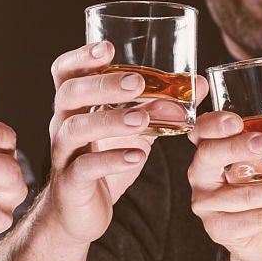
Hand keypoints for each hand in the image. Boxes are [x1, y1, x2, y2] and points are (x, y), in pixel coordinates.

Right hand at [38, 41, 207, 245]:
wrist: (79, 213)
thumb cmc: (104, 160)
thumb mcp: (135, 130)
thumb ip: (160, 106)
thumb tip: (198, 82)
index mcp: (75, 106)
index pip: (66, 72)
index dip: (81, 57)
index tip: (108, 48)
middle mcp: (63, 124)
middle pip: (69, 94)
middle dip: (102, 85)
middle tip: (136, 83)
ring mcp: (63, 153)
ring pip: (76, 129)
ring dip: (110, 121)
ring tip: (142, 120)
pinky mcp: (71, 183)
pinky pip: (85, 168)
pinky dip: (111, 160)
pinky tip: (137, 156)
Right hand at [187, 109, 261, 260]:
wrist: (260, 238)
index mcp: (210, 150)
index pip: (200, 131)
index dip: (213, 124)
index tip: (236, 121)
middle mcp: (200, 175)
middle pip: (210, 156)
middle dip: (237, 147)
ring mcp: (207, 204)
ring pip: (245, 193)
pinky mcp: (220, 229)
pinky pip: (255, 220)